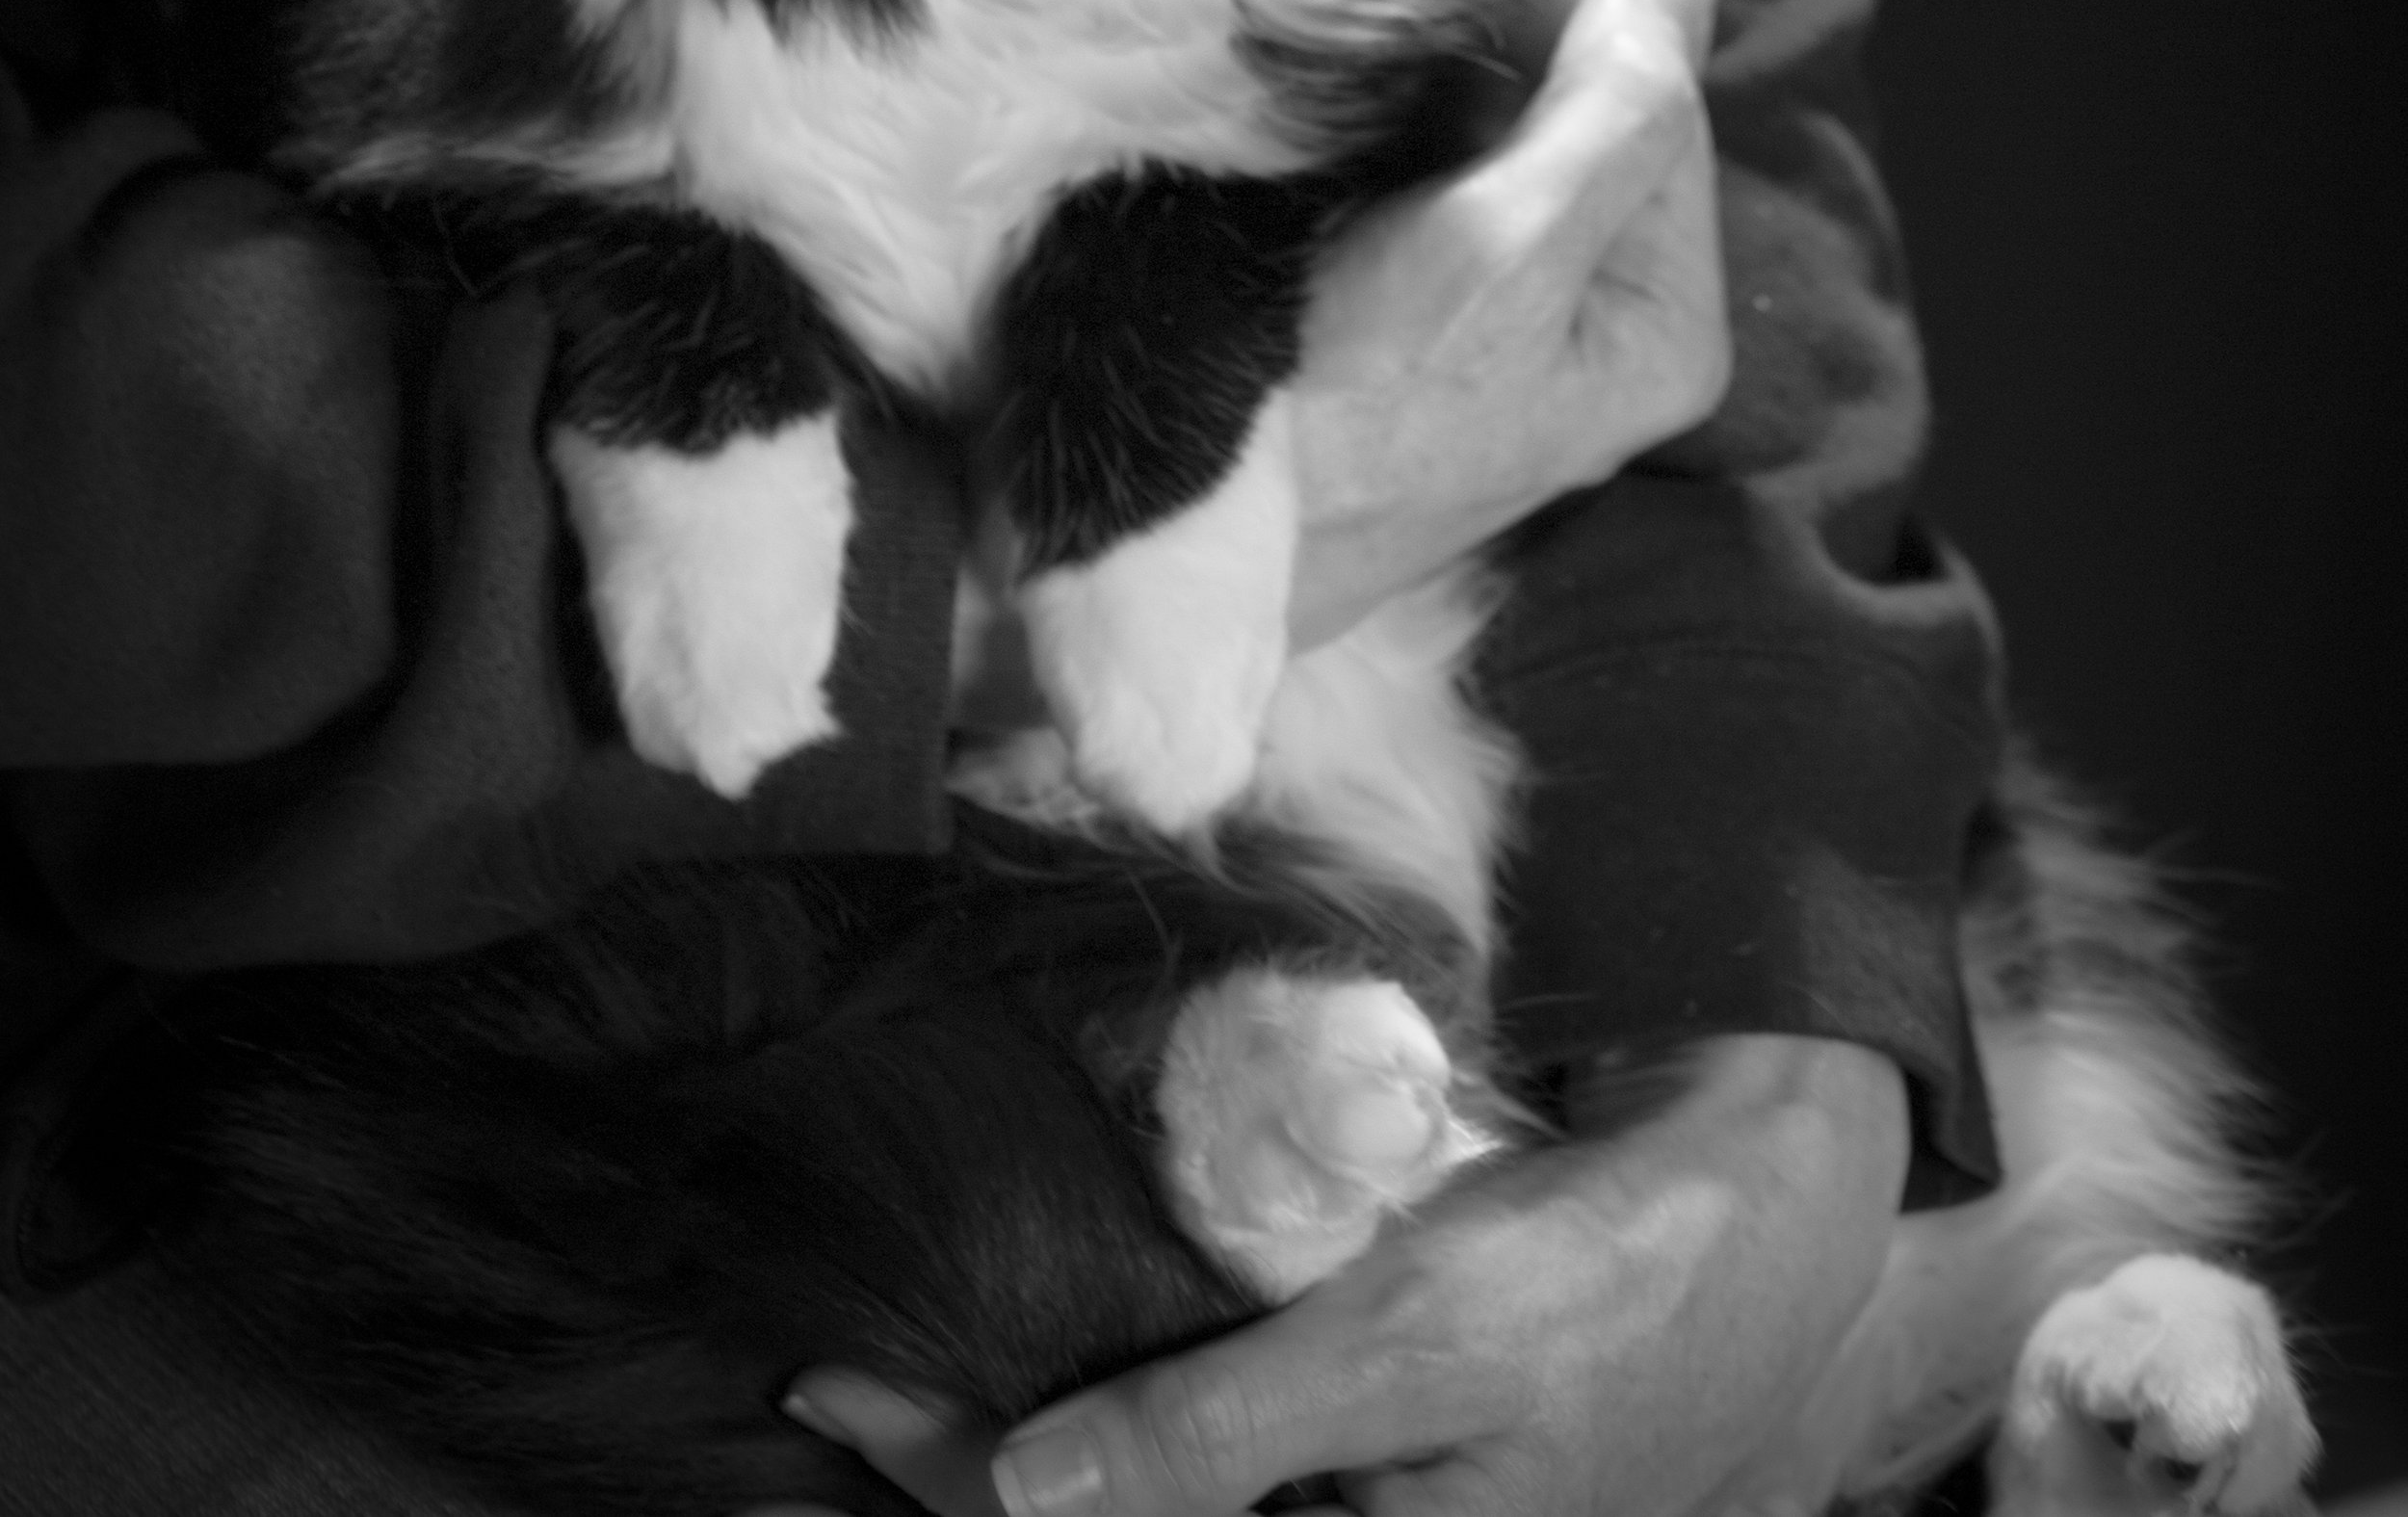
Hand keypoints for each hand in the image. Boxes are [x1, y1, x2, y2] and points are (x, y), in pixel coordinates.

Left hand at [768, 1033, 1908, 1516]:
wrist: (1771, 1210)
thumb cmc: (1616, 1282)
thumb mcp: (1418, 1349)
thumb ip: (1225, 1436)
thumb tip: (1027, 1491)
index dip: (958, 1480)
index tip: (836, 1391)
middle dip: (989, 1473)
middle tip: (855, 1386)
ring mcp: (1371, 1496)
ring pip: (1179, 1490)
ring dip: (1065, 1439)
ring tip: (935, 1379)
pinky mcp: (1389, 1443)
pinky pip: (1237, 1446)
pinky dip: (1150, 1398)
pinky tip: (1085, 1348)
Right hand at [1288, 0, 1729, 646]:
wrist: (1174, 558)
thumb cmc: (1345, 414)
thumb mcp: (1501, 253)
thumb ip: (1615, 109)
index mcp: (1662, 325)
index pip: (1651, 98)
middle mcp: (1602, 329)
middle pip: (1582, 113)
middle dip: (1498, 13)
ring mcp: (1504, 330)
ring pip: (1502, 137)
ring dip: (1438, 50)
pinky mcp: (1411, 326)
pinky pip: (1433, 181)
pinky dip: (1392, 110)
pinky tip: (1335, 65)